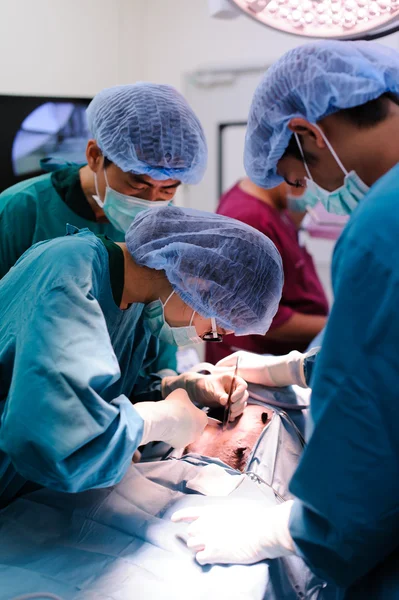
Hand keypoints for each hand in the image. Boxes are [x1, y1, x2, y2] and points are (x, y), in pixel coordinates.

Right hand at [135, 389, 207, 447]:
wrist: (164, 419)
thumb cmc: (175, 405)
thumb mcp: (181, 393)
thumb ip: (185, 397)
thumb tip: (182, 398)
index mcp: (203, 418)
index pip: (200, 415)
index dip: (191, 412)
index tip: (184, 409)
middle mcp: (199, 431)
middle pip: (194, 426)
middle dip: (187, 422)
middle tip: (178, 415)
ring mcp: (189, 440)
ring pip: (186, 434)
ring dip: (180, 429)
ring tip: (171, 422)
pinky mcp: (179, 445)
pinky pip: (177, 440)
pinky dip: (173, 435)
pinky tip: (167, 428)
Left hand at [172, 500, 294, 564]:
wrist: (260, 532)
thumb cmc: (252, 519)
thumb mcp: (233, 509)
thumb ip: (220, 515)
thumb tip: (218, 521)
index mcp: (210, 511)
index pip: (189, 513)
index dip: (180, 516)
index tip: (174, 519)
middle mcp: (205, 524)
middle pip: (190, 532)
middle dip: (197, 536)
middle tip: (209, 539)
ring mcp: (207, 539)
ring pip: (192, 545)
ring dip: (200, 547)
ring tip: (213, 548)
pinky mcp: (213, 553)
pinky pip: (200, 558)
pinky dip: (205, 558)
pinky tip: (213, 557)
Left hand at [189, 373, 248, 420]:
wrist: (200, 391)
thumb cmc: (206, 385)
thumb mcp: (211, 389)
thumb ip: (219, 395)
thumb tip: (225, 401)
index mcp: (232, 379)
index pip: (242, 385)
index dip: (239, 393)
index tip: (231, 399)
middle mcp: (236, 388)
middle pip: (244, 396)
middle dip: (239, 403)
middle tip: (231, 409)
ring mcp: (235, 396)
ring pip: (242, 404)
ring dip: (238, 410)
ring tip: (230, 415)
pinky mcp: (232, 404)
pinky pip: (238, 409)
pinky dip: (235, 413)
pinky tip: (230, 418)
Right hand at [216, 350, 307, 387]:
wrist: (277, 372)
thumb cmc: (258, 369)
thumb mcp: (240, 370)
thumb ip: (227, 371)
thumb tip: (214, 372)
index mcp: (236, 357)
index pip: (220, 365)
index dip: (215, 374)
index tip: (212, 384)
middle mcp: (240, 361)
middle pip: (227, 372)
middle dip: (223, 381)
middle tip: (220, 391)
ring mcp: (246, 368)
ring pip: (234, 378)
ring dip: (231, 385)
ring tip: (227, 394)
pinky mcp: (252, 375)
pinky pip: (241, 381)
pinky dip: (238, 386)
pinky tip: (236, 393)